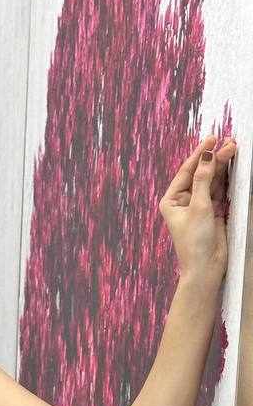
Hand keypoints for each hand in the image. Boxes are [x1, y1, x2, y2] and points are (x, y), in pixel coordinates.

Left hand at [159, 133, 236, 283]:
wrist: (206, 267)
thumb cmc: (195, 241)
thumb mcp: (199, 206)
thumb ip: (204, 179)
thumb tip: (207, 156)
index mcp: (171, 200)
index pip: (186, 171)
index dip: (200, 154)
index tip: (212, 138)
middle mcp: (184, 201)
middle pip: (201, 173)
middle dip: (214, 158)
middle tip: (230, 143)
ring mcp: (199, 205)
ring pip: (212, 180)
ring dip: (222, 166)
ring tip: (234, 149)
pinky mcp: (213, 211)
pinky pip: (220, 190)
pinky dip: (226, 179)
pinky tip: (233, 166)